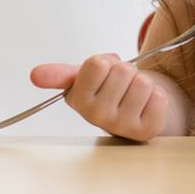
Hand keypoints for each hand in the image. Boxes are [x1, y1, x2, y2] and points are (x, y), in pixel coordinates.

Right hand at [31, 53, 168, 141]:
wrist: (138, 109)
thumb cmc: (111, 91)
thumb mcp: (85, 78)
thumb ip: (62, 75)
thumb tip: (35, 74)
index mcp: (79, 100)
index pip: (97, 64)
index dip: (106, 62)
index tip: (104, 74)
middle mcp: (97, 117)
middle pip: (123, 71)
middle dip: (127, 71)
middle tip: (123, 85)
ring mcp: (122, 126)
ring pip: (143, 83)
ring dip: (144, 83)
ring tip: (134, 94)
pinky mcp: (146, 130)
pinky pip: (159, 97)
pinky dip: (157, 95)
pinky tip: (147, 105)